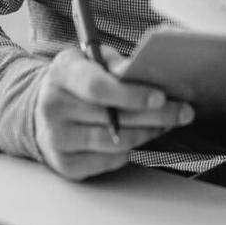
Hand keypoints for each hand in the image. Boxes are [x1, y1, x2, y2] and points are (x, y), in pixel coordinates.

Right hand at [33, 46, 193, 179]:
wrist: (42, 109)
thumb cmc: (78, 81)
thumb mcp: (92, 60)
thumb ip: (116, 64)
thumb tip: (140, 69)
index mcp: (62, 73)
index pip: (97, 87)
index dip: (131, 94)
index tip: (161, 97)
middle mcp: (53, 106)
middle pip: (112, 118)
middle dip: (154, 115)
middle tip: (183, 112)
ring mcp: (57, 138)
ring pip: (114, 143)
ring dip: (147, 133)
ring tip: (166, 123)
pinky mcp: (65, 164)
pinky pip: (109, 161)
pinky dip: (130, 150)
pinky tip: (141, 136)